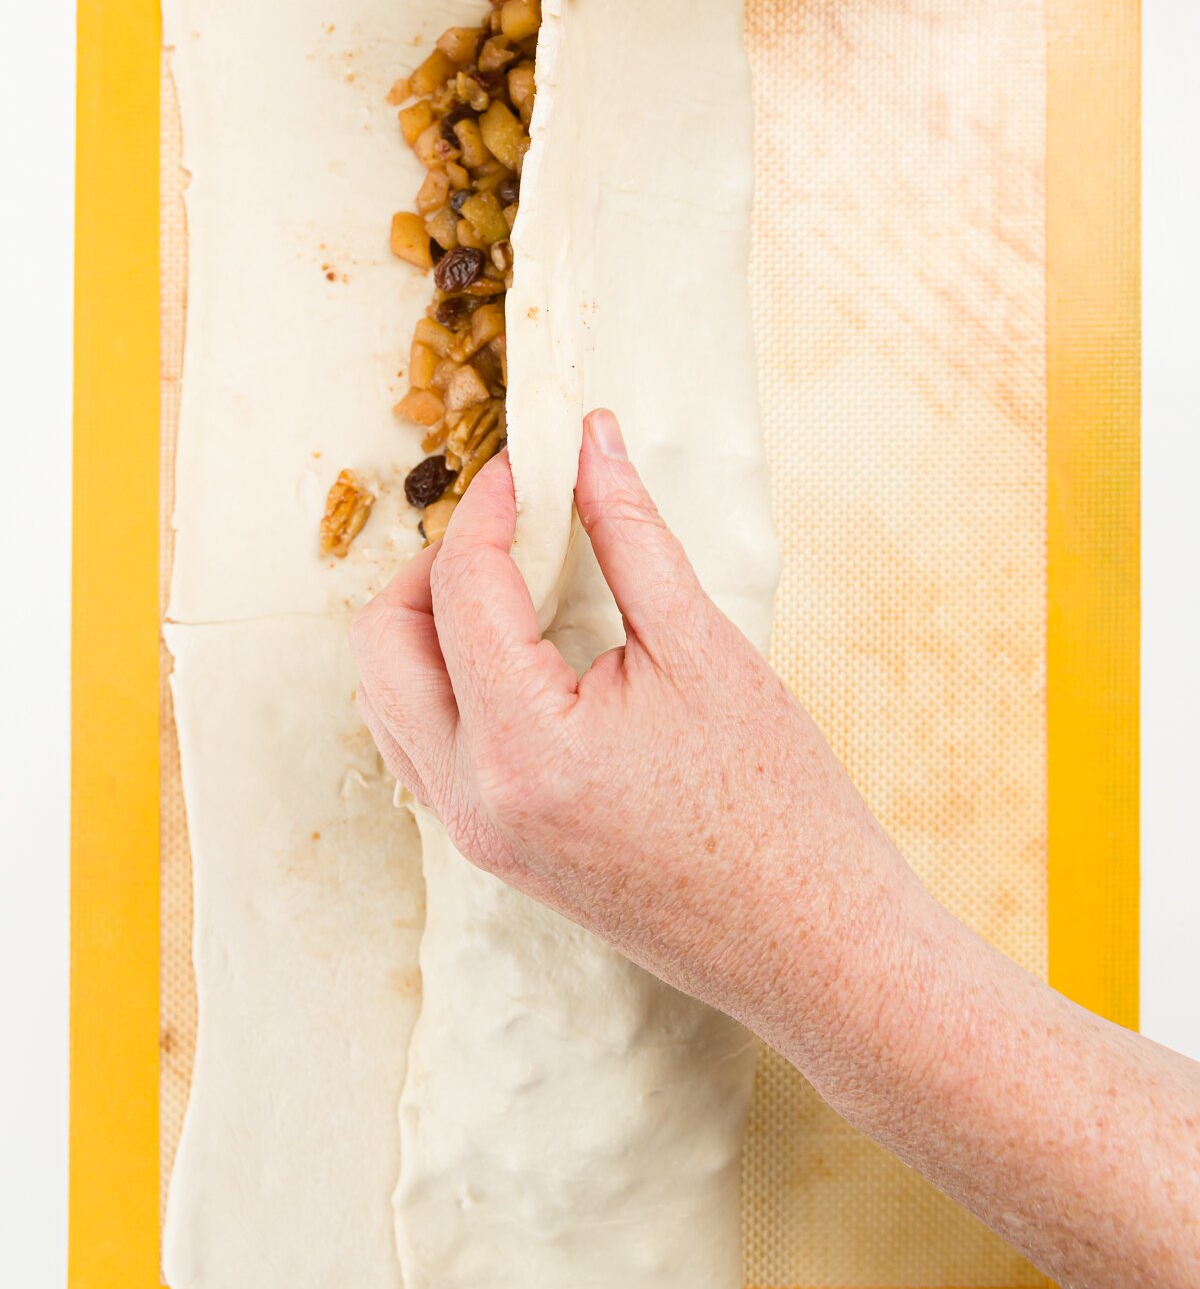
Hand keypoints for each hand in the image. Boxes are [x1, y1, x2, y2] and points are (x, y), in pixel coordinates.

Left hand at [355, 410, 1199, 1287]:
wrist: (814, 949)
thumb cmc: (779, 805)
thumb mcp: (704, 649)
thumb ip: (630, 535)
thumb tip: (590, 439)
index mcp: (521, 744)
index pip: (462, 587)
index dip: (493, 506)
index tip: (533, 461)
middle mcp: (473, 797)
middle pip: (385, 642)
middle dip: (436, 562)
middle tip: (513, 520)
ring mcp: (476, 836)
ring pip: (389, 699)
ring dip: (429, 622)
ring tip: (516, 578)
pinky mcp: (495, 854)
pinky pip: (424, 749)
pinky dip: (446, 682)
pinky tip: (522, 651)